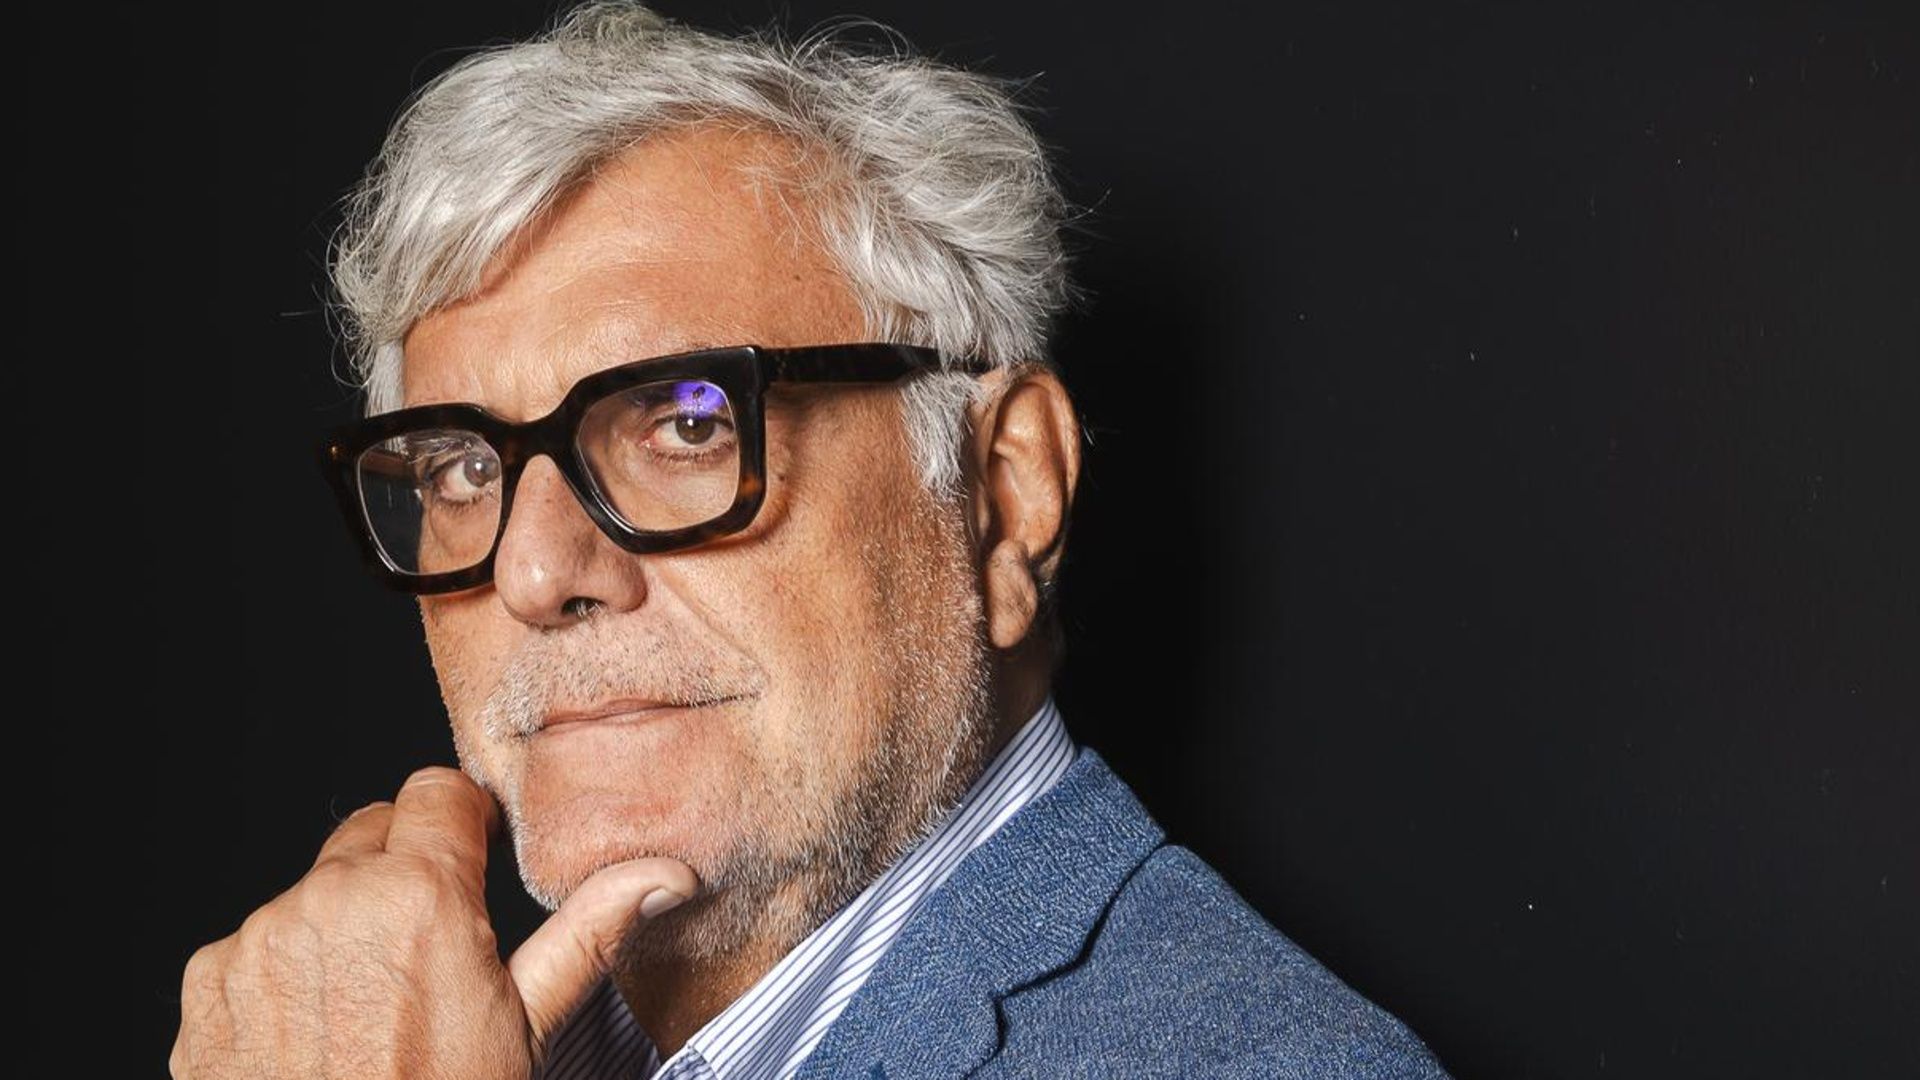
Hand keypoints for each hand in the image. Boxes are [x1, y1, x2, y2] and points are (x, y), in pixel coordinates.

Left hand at [171, 766, 698, 1078]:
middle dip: (402, 870)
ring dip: (341, 924)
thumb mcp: (528, 1029)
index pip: (436, 789)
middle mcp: (328, 901)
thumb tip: (664, 874)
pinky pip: (254, 946)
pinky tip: (316, 1032)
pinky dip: (284, 974)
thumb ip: (589, 931)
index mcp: (417, 895)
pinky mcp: (208, 983)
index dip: (463, 825)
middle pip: (371, 832)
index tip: (472, 860)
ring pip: (313, 891)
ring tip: (371, 1005)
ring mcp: (258, 940)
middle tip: (429, 949)